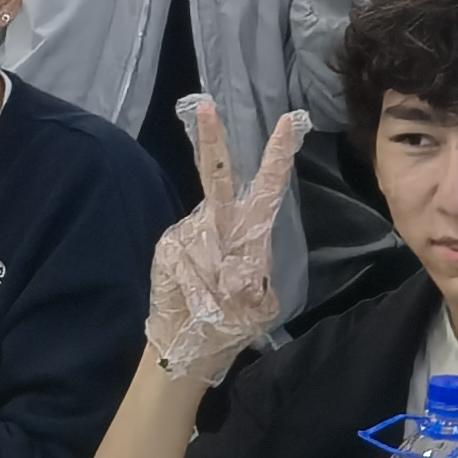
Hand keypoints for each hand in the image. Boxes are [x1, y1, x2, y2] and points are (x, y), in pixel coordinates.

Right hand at [146, 96, 300, 387]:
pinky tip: (195, 303)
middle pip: (217, 181)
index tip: (289, 121)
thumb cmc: (226, 327)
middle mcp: (220, 228)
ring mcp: (190, 236)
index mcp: (250, 237)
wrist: (185, 349)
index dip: (277, 158)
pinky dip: (193, 286)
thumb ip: (249, 287)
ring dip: (210, 278)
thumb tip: (238, 274)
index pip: (266, 190)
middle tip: (206, 107)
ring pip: (202, 239)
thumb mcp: (253, 312)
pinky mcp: (168, 249)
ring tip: (213, 306)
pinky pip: (184, 261)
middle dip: (213, 145)